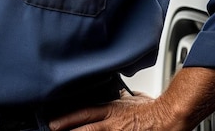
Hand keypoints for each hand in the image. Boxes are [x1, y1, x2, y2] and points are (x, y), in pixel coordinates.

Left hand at [48, 89, 173, 130]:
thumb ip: (117, 98)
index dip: (67, 118)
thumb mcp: (129, 98)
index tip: (52, 123)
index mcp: (111, 110)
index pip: (84, 114)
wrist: (168, 119)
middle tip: (53, 130)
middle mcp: (112, 125)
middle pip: (85, 130)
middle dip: (68, 130)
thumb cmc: (151, 108)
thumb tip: (112, 94)